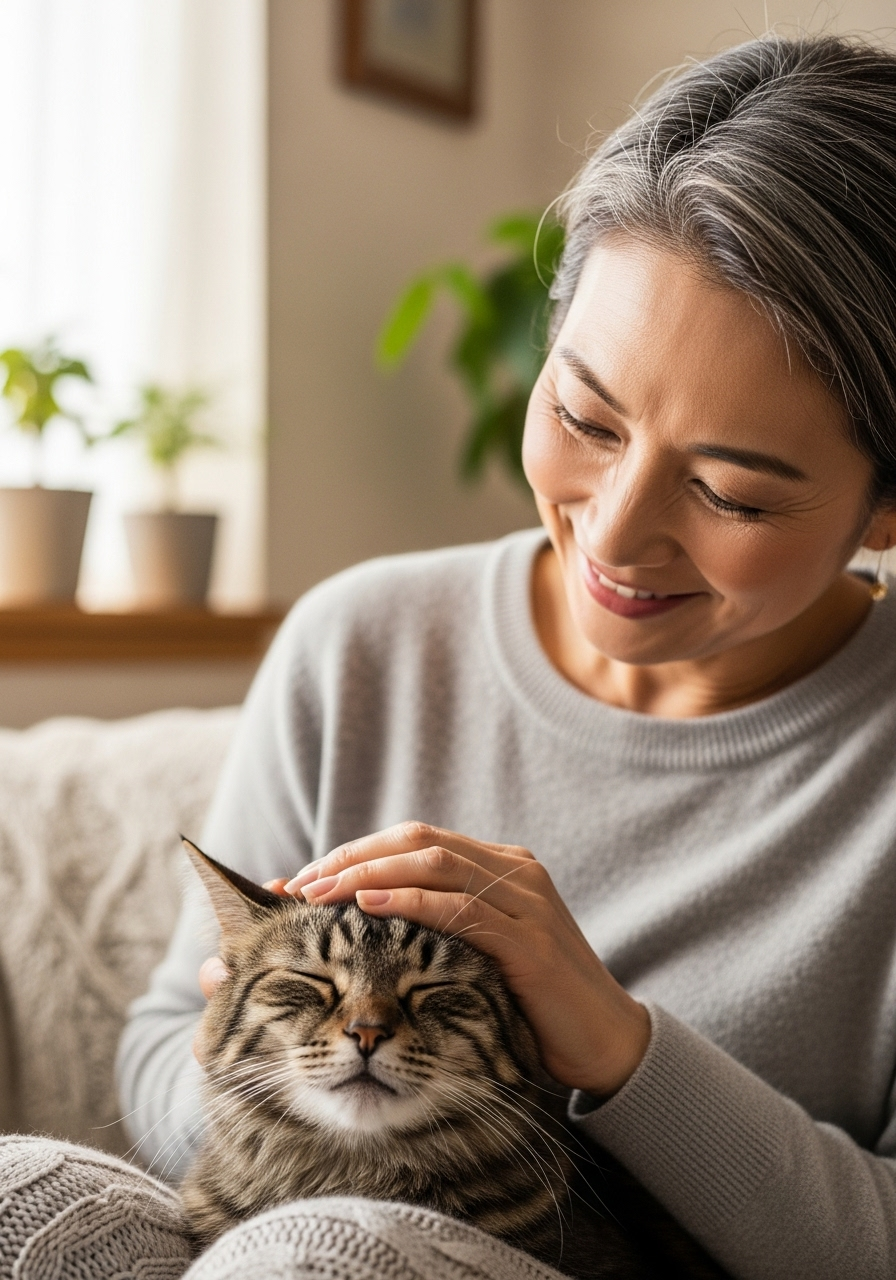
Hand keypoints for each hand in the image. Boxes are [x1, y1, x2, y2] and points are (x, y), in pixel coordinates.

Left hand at [283, 822, 650, 1096]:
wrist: (605, 1043)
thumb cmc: (532, 1002)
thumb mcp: (478, 953)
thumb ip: (435, 928)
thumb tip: (356, 922)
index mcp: (499, 866)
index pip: (414, 841)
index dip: (355, 852)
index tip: (301, 878)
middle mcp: (513, 871)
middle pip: (417, 842)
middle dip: (351, 858)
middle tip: (298, 883)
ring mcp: (525, 901)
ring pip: (435, 865)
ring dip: (368, 875)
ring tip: (319, 894)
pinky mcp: (531, 942)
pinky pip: (462, 909)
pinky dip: (411, 902)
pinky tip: (370, 907)